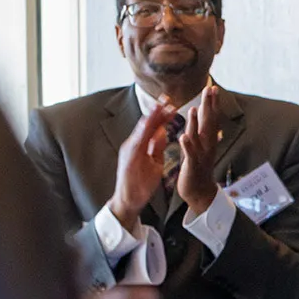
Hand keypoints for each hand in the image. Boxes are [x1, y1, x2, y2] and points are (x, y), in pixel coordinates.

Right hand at [108, 100, 175, 221]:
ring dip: (150, 118)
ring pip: (141, 130)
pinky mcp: (128, 158)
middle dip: (156, 110)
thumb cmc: (141, 183)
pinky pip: (137, 143)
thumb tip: (164, 132)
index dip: (162, 114)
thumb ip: (157, 147)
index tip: (171, 103)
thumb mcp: (154, 162)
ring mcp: (130, 151)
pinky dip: (143, 132)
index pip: (153, 126)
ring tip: (159, 106)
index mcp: (141, 145)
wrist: (128, 201)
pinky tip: (149, 124)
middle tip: (167, 97)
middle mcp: (133, 145)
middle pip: (146, 125)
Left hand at [176, 84, 221, 213]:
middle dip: (209, 106)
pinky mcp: (192, 166)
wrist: (200, 193)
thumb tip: (203, 113)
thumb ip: (201, 129)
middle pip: (208, 123)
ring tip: (194, 109)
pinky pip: (190, 155)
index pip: (210, 118)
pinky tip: (184, 136)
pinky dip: (188, 146)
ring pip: (199, 137)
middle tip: (211, 89)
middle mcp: (207, 146)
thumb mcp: (201, 146)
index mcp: (207, 140)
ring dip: (196, 123)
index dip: (211, 103)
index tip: (213, 87)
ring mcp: (200, 156)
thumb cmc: (198, 168)